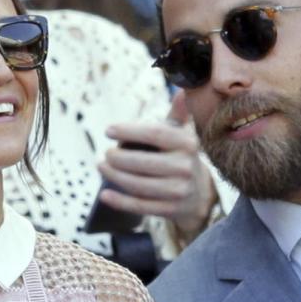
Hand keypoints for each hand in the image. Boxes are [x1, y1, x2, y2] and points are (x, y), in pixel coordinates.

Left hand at [98, 91, 217, 241]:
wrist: (199, 195)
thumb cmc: (181, 158)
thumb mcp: (182, 135)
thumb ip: (178, 115)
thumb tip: (181, 92)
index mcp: (187, 144)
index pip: (154, 134)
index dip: (129, 131)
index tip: (109, 130)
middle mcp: (185, 167)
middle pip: (143, 163)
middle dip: (118, 158)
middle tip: (105, 154)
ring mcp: (179, 191)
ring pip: (139, 185)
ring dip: (115, 177)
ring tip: (102, 167)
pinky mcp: (171, 210)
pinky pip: (141, 206)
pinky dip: (120, 201)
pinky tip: (105, 195)